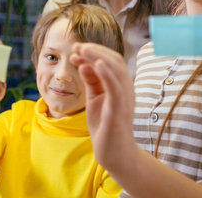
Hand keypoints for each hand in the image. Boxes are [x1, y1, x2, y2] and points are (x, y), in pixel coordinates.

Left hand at [70, 43, 137, 171]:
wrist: (115, 155)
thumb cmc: (106, 127)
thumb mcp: (95, 99)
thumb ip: (92, 82)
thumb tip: (84, 63)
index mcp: (120, 85)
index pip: (111, 60)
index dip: (94, 52)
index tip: (76, 50)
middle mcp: (126, 88)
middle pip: (114, 60)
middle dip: (94, 50)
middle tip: (76, 46)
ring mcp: (124, 98)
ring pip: (116, 69)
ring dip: (98, 56)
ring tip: (82, 50)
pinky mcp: (119, 109)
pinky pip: (116, 87)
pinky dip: (107, 73)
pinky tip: (96, 64)